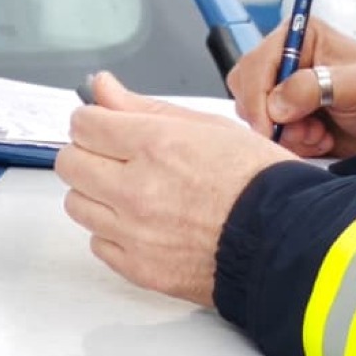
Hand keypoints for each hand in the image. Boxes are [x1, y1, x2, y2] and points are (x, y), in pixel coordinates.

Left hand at [56, 72, 293, 305]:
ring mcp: (134, 232)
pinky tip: (146, 223)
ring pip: (77, 204)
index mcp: (155, 144)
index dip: (96, 121)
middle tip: (118, 157)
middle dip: (89, 154)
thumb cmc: (259, 180)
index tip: (109, 126)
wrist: (285, 238)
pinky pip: (97, 243)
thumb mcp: (209, 126)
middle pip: (70, 162)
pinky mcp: (138, 267)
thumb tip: (103, 87)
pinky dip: (114, 231)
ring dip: (97, 193)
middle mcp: (136, 188)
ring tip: (136, 192)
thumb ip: (146, 107)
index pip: (84, 124)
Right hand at [227, 17, 355, 158]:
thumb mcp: (355, 85)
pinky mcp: (284, 116)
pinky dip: (292, 143)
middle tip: (305, 129)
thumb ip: (315, 87)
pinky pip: (268, 134)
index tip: (269, 124)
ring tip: (318, 133)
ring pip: (255, 115)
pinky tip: (318, 139)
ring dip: (287, 133)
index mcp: (299, 37)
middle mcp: (286, 60)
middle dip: (273, 118)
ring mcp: (282, 89)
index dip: (257, 96)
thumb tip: (277, 103)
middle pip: (246, 90)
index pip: (256, 63)